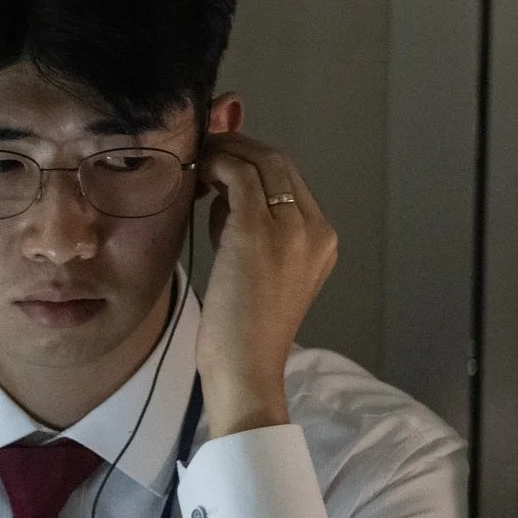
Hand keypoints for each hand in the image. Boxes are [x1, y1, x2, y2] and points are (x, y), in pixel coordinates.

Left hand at [195, 114, 337, 438]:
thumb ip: (251, 226)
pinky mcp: (257, 232)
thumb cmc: (246, 330)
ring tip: (196, 159)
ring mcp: (291, 229)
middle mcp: (316, 228)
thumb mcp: (260, 268)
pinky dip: (215, 165)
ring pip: (260, 163)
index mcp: (323, 239)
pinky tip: (195, 174)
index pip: (291, 178)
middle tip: (204, 148)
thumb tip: (223, 188)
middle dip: (240, 147)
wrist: (247, 369)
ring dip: (225, 152)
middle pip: (279, 162)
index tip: (220, 159)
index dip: (254, 158)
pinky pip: (238, 176)